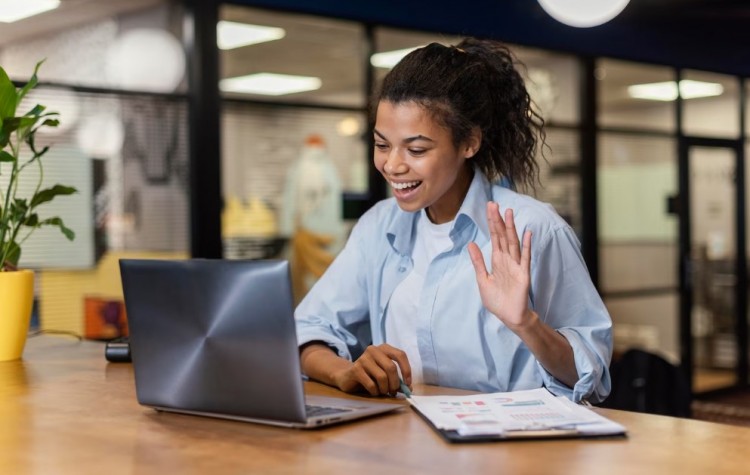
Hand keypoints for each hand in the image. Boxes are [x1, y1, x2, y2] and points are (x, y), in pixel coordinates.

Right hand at [332, 344, 411, 395]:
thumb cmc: (370, 375)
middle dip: (395, 383)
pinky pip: (371, 384)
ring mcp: (363, 358)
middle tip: (393, 392)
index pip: (400, 355)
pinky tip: (373, 392)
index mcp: (383, 348)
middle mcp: (373, 350)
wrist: (347, 375)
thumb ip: (397, 379)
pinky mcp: (355, 369)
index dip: (406, 370)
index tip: (408, 384)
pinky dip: (375, 392)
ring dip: (385, 389)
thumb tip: (409, 389)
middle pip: (391, 368)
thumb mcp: (385, 374)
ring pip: (382, 377)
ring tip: (383, 392)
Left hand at [467, 202, 532, 330]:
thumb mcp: (482, 280)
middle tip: (494, 204)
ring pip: (513, 242)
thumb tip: (471, 244)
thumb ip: (478, 262)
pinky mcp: (523, 274)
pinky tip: (527, 233)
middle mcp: (507, 260)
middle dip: (498, 220)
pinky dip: (526, 245)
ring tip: (509, 212)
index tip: (489, 208)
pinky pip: (525, 258)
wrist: (509, 317)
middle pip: (503, 236)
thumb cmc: (497, 300)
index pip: (495, 237)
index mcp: (497, 261)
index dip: (492, 223)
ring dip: (511, 228)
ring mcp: (516, 266)